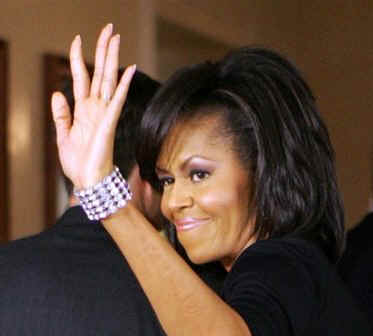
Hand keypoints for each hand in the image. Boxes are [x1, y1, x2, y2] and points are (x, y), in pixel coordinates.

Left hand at [51, 24, 135, 189]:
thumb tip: (57, 92)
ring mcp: (103, 113)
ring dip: (112, 59)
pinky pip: (117, 99)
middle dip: (102, 50)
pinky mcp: (109, 122)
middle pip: (99, 73)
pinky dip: (123, 84)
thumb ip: (61, 114)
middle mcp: (95, 107)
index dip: (77, 58)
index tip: (77, 39)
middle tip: (109, 29)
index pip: (81, 77)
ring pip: (108, 80)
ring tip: (115, 38)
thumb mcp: (63, 135)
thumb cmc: (78, 161)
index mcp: (83, 110)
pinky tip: (128, 69)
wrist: (87, 179)